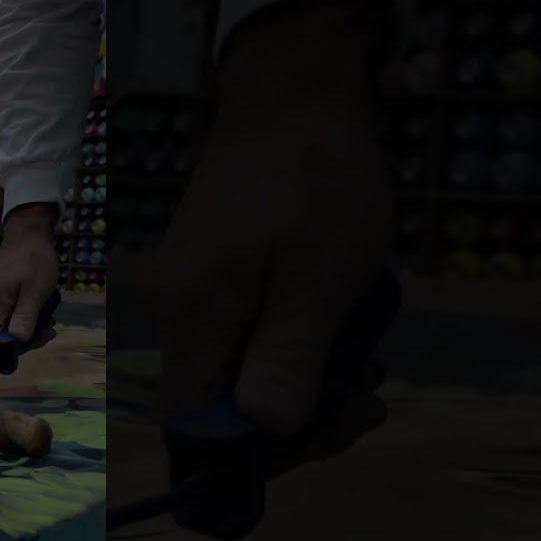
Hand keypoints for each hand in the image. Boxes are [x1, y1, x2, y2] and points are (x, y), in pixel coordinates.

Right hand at [0, 202, 59, 347]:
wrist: (27, 231)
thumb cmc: (34, 260)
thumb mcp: (36, 291)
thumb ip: (25, 317)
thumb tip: (17, 341)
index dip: (13, 347)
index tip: (36, 339)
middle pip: (1, 331)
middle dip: (26, 335)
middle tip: (50, 328)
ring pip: (7, 320)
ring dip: (28, 323)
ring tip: (49, 316)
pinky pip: (9, 308)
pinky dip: (24, 311)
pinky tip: (39, 305)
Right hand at [148, 0, 394, 440]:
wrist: (291, 93)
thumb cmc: (314, 182)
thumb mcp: (321, 278)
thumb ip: (287, 360)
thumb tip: (264, 434)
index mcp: (193, 318)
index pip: (192, 420)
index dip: (247, 447)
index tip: (316, 430)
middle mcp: (175, 311)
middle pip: (214, 400)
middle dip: (289, 414)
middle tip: (364, 395)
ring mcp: (190, 288)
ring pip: (234, 366)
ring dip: (299, 376)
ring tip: (362, 356)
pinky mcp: (210, 270)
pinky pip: (242, 332)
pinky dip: (289, 341)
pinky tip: (335, 324)